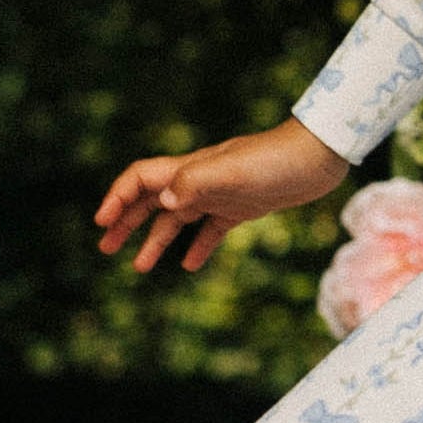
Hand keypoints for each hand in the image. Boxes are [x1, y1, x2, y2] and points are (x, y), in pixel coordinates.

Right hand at [94, 119, 348, 276]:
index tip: (102, 223)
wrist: (321, 156)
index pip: (140, 179)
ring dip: (156, 240)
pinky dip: (197, 247)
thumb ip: (196, 182)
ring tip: (139, 266)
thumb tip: (163, 201)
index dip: (117, 198)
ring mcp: (221, 194)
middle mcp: (200, 180)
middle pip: (151, 200)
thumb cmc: (277, 159)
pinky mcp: (243, 207)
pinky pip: (211, 230)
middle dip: (126, 222)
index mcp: (190, 169)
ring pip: (178, 218)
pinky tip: (189, 266)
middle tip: (105, 247)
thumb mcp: (234, 172)